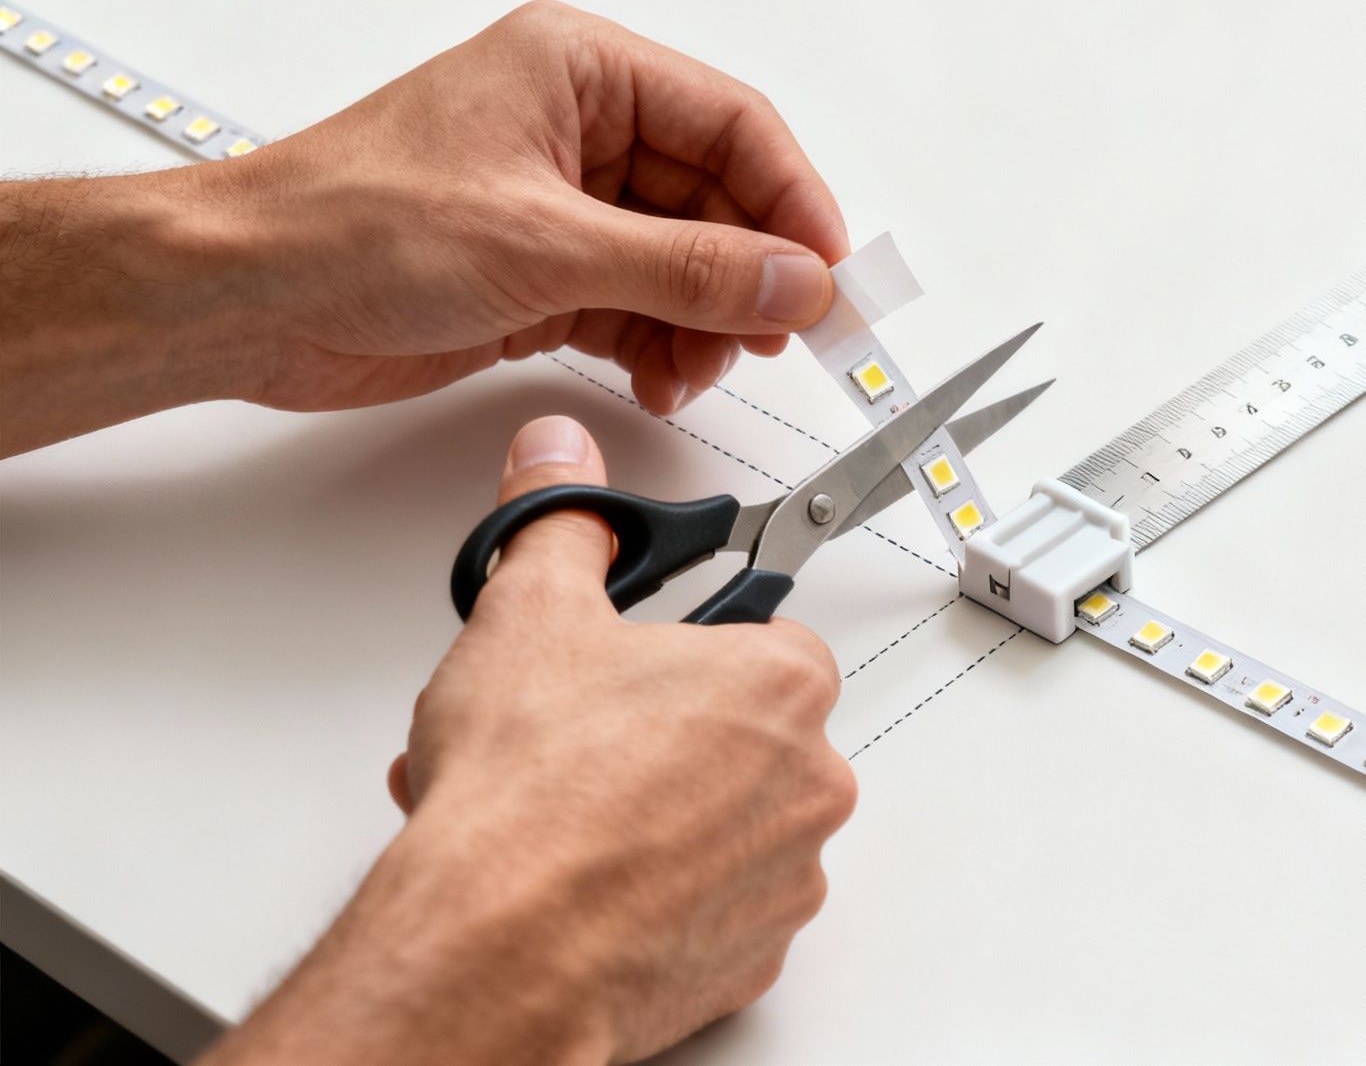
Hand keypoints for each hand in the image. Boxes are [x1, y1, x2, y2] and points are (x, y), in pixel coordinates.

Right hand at [202, 416, 855, 1065]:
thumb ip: (558, 523)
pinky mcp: (747, 960)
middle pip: (741, 735)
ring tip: (547, 812)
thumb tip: (560, 463)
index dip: (689, 645)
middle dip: (654, 734)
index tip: (641, 660)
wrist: (498, 951)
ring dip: (648, 815)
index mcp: (781, 685)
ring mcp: (783, 880)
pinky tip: (570, 880)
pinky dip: (649, 896)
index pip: (768, 638)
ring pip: (721, 826)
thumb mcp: (526, 612)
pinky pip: (707, 910)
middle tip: (570, 739)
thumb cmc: (528, 797)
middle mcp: (807, 784)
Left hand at [214, 0, 849, 413]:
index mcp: (579, 70)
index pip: (732, 125)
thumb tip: (795, 280)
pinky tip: (661, 376)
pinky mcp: (542, 273)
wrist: (248, 299)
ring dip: (705, 322)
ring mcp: (561, 206)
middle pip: (716, 200)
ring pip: (683, 262)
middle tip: (786, 336)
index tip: (831, 274)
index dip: (793, 200)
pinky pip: (640, 305)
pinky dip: (662, 345)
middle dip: (749, 275)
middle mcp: (577, 130)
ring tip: (700, 366)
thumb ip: (689, 268)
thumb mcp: (547, 245)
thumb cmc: (351, 225)